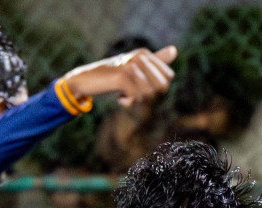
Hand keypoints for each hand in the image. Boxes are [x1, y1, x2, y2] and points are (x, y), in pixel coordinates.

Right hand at [62, 45, 176, 107]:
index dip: (157, 90)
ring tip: (123, 94)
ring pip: (149, 94)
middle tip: (132, 93)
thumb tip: (175, 50)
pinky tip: (119, 98)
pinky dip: (128, 103)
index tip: (141, 87)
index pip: (168, 79)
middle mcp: (140, 56)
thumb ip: (154, 61)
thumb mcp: (134, 69)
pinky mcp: (122, 76)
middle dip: (149, 96)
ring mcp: (131, 65)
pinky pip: (136, 98)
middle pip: (161, 87)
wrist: (86, 81)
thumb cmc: (111, 77)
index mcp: (145, 54)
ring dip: (136, 100)